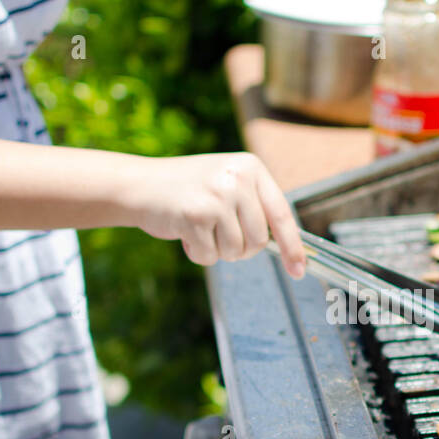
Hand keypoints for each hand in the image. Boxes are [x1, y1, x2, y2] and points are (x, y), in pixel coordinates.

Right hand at [135, 152, 306, 277]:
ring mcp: (217, 196)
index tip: (298, 270)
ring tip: (199, 227)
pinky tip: (185, 232)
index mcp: (251, 167)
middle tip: (218, 233)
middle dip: (240, 248)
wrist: (140, 184)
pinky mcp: (195, 216)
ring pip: (235, 251)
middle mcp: (237, 178)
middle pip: (258, 241)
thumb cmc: (189, 189)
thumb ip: (255, 205)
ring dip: (216, 250)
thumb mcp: (228, 183)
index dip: (292, 246)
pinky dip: (197, 253)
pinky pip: (210, 256)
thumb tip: (287, 245)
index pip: (282, 213)